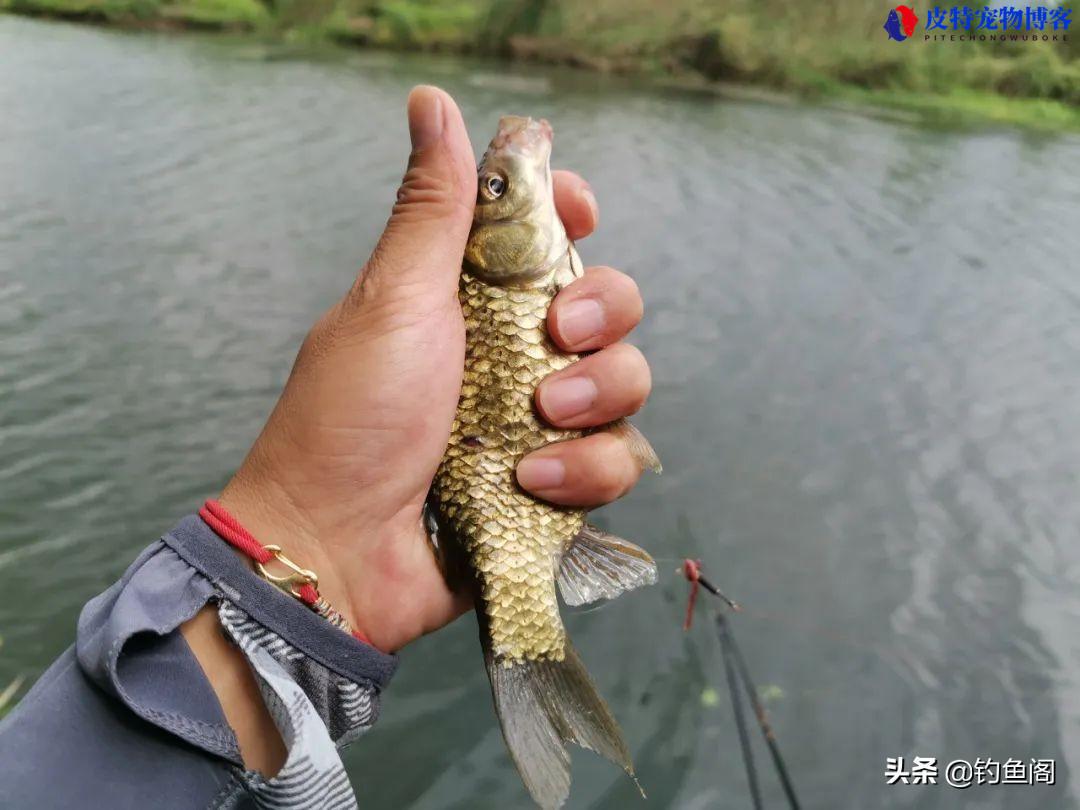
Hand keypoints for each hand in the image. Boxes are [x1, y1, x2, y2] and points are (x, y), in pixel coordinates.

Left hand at [218, 86, 652, 653]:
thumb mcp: (393, 300)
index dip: (575, 217)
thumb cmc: (347, 421)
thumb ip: (434, 209)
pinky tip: (531, 484)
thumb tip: (432, 103)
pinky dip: (584, 472)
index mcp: (470, 299)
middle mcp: (512, 354)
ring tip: (536, 423)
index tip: (580, 216)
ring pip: (627, 384)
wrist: (334, 552)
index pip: (548, 237)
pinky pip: (615, 464)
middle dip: (602, 315)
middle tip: (553, 337)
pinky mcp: (553, 488)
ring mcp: (536, 422)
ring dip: (596, 399)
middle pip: (609, 307)